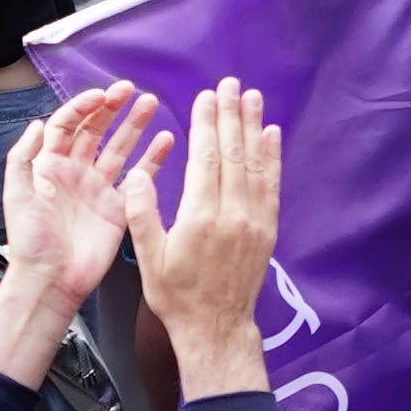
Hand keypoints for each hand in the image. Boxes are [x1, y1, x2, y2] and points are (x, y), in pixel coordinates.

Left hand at [0, 82, 169, 328]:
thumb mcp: (18, 194)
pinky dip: (153, 158)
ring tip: (151, 104)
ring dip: (135, 125)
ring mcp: (99, 188)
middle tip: (130, 90)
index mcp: (50, 165)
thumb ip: (24, 157)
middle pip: (96, 130)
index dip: (84, 106)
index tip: (103, 95)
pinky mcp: (118, 206)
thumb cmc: (30, 241)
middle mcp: (76, 172)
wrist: (51, 280)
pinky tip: (166, 140)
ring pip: (120, 148)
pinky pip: (139, 176)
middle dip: (113, 108)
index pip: (68, 124)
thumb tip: (38, 123)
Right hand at [147, 77, 284, 348]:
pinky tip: (272, 135)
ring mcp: (254, 220)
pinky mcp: (267, 228)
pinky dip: (273, 157)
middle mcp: (233, 212)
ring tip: (253, 97)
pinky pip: (272, 185)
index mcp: (200, 216)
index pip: (206, 158)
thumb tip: (137, 175)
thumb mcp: (149, 259)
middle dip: (231, 115)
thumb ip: (143, 215)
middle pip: (234, 153)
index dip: (207, 124)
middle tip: (231, 84)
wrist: (216, 326)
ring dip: (254, 127)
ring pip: (255, 163)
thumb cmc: (177, 295)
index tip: (206, 96)